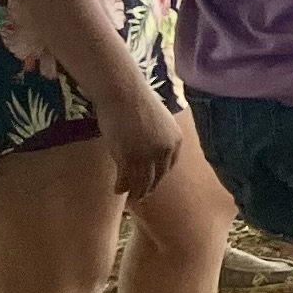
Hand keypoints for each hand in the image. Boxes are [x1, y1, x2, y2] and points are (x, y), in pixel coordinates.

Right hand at [97, 84, 184, 201]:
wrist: (123, 92)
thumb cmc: (135, 101)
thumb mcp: (156, 121)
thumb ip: (157, 137)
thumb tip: (148, 148)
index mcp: (175, 140)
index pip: (169, 166)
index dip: (159, 176)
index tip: (151, 182)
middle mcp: (165, 150)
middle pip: (157, 177)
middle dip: (148, 188)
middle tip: (140, 196)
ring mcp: (147, 156)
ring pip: (143, 182)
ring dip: (136, 193)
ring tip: (130, 199)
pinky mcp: (129, 158)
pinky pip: (127, 179)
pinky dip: (122, 186)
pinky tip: (117, 189)